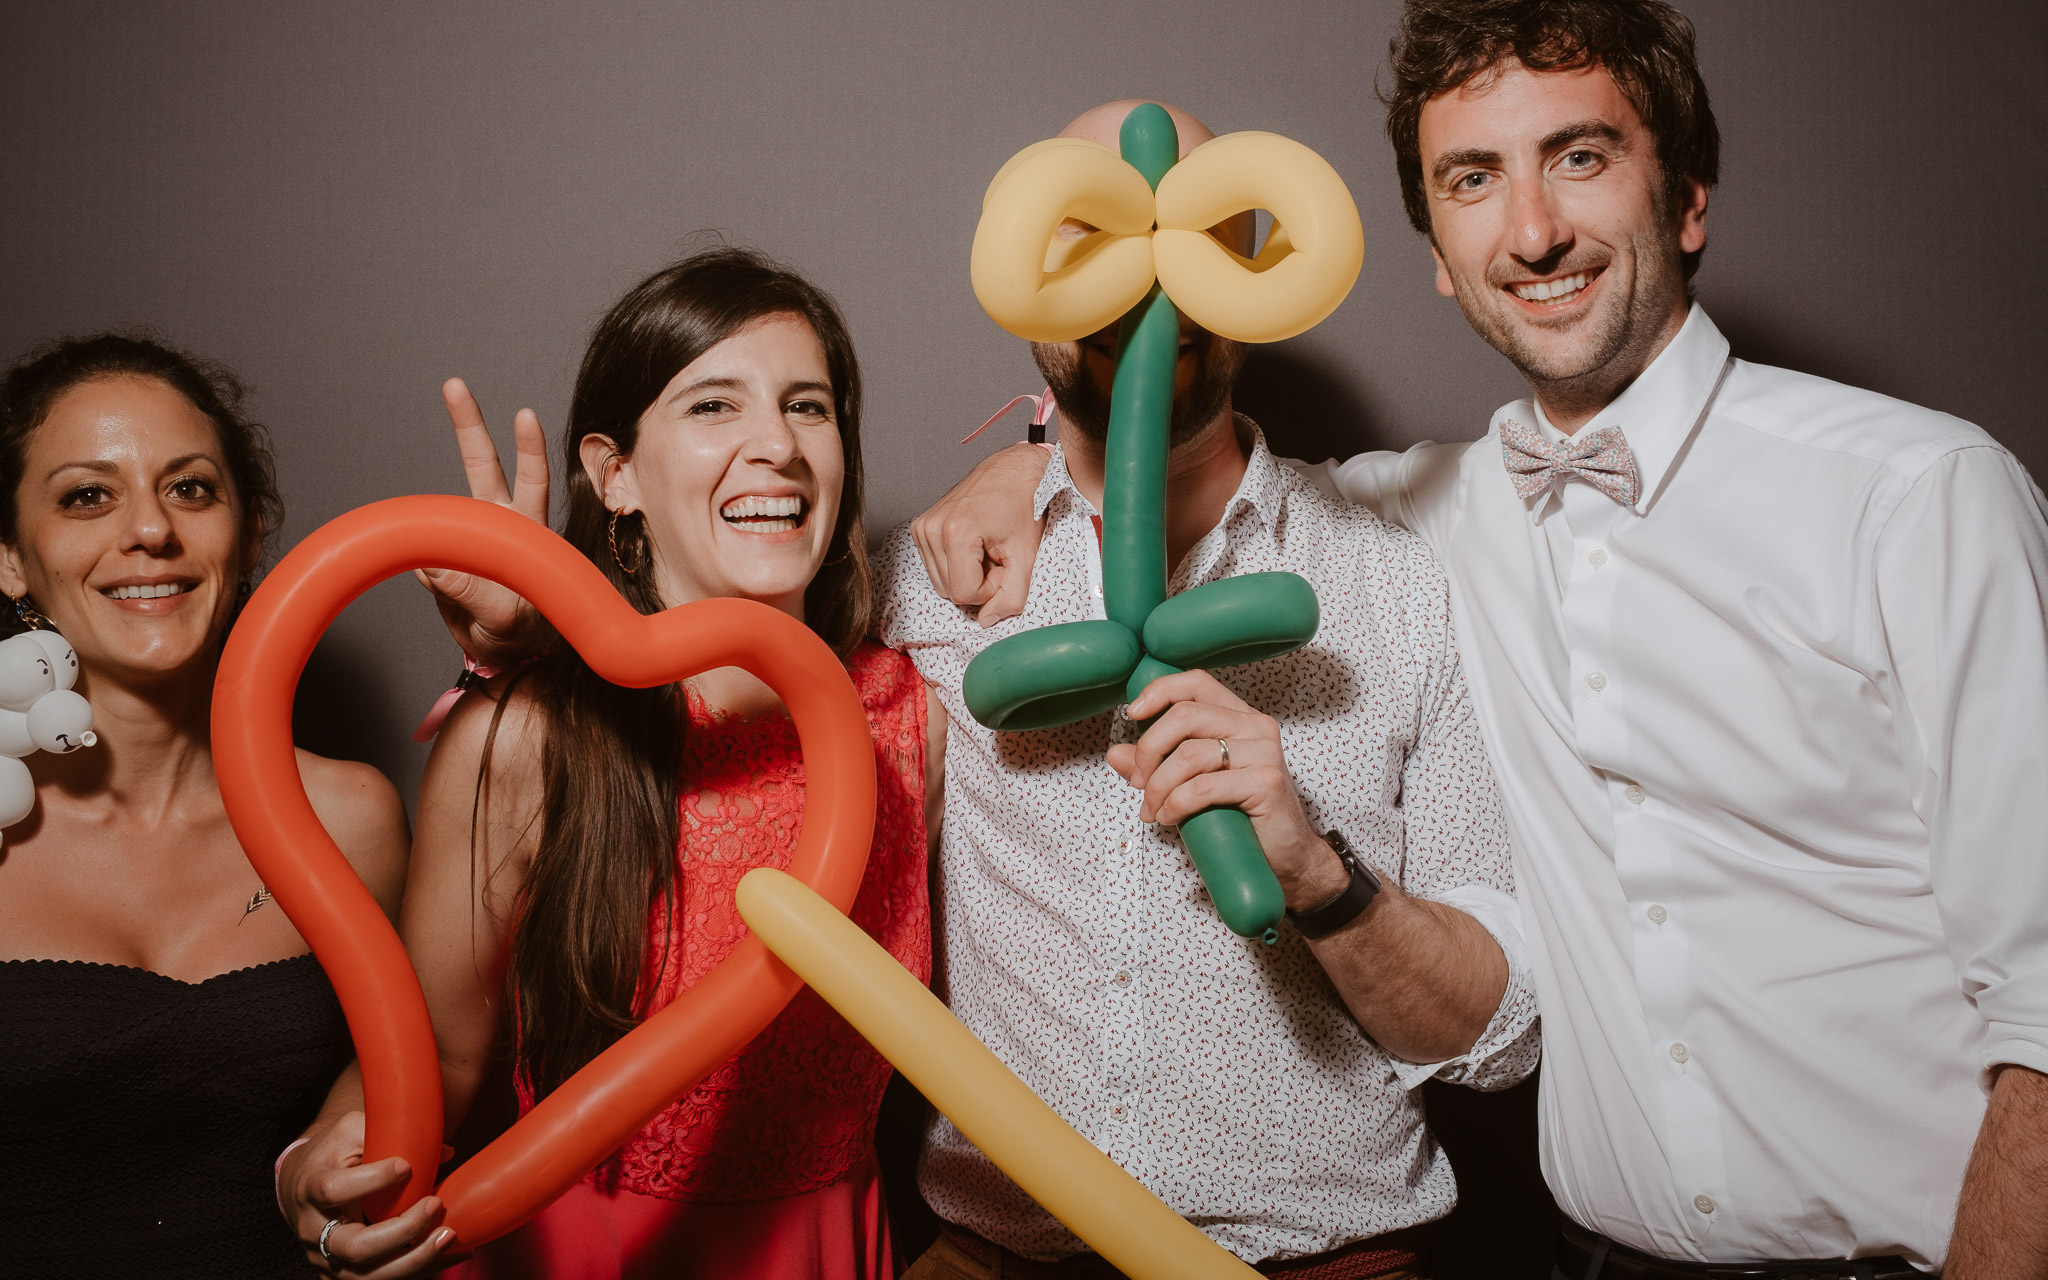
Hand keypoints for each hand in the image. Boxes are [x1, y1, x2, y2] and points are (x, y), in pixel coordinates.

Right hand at [278, 1111, 455, 1278]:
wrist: (303, 1186)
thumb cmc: (332, 1153)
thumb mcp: (350, 1132)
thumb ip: (391, 1135)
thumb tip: (446, 1153)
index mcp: (310, 1188)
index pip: (333, 1190)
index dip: (370, 1180)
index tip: (406, 1166)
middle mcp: (314, 1231)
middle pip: (355, 1247)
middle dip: (401, 1231)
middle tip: (436, 1204)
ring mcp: (327, 1259)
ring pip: (370, 1276)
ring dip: (415, 1260)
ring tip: (449, 1236)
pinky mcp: (344, 1275)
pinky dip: (420, 1270)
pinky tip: (453, 1254)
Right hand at [415, 377, 549, 664]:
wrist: (502, 656)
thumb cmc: (522, 635)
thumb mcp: (506, 621)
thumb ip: (473, 596)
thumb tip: (429, 567)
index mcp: (528, 530)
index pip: (531, 480)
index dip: (529, 448)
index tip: (525, 413)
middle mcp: (499, 524)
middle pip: (483, 465)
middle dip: (468, 423)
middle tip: (454, 383)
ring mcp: (466, 541)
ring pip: (444, 503)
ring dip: (427, 501)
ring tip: (424, 494)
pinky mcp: (440, 563)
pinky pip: (422, 554)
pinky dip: (421, 563)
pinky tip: (440, 587)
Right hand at [911, 442, 1051, 624]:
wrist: (1014, 470)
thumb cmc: (1025, 505)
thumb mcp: (1027, 556)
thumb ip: (1012, 597)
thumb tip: (987, 621)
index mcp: (955, 532)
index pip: (964, 594)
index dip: (990, 589)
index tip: (1005, 564)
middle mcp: (931, 528)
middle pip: (950, 591)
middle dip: (979, 582)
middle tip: (998, 555)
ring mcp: (922, 526)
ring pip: (942, 582)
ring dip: (968, 574)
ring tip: (987, 548)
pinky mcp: (920, 527)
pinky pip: (937, 567)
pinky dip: (958, 564)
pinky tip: (975, 544)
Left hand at [1107, 670, 1347, 908]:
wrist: (1286, 858)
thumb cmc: (1242, 818)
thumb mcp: (1192, 785)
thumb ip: (1156, 766)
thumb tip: (1115, 753)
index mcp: (1239, 717)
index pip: (1196, 682)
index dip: (1159, 691)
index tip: (1133, 714)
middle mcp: (1255, 726)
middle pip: (1184, 715)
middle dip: (1149, 750)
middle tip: (1139, 783)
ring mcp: (1264, 752)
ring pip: (1189, 754)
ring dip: (1158, 786)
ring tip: (1154, 810)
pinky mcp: (1266, 782)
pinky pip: (1203, 786)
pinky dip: (1176, 804)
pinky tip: (1170, 818)